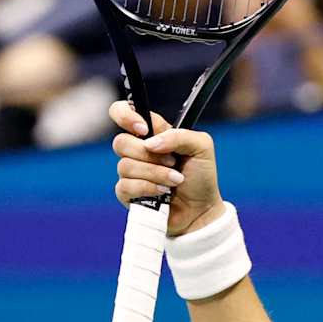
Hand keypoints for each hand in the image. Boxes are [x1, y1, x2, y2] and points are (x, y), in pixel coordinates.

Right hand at [108, 100, 223, 236]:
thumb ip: (179, 135)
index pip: (122, 112)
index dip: (125, 115)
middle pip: (121, 142)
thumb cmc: (201, 176)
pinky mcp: (127, 193)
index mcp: (153, 133)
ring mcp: (130, 172)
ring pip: (125, 166)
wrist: (201, 209)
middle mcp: (137, 150)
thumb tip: (150, 143)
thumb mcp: (202, 147)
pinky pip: (125, 186)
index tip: (143, 129)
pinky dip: (148, 188)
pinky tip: (163, 192)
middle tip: (173, 162)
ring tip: (175, 181)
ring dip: (155, 174)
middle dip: (149, 155)